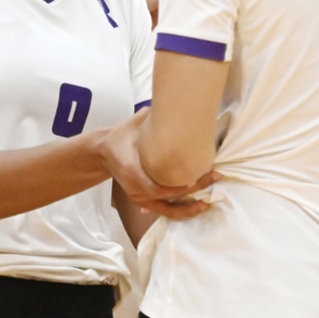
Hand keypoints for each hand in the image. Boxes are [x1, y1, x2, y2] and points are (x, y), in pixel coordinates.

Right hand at [99, 109, 217, 218]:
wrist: (104, 153)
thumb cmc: (121, 137)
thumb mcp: (133, 123)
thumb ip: (151, 117)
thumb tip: (175, 106)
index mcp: (131, 170)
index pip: (157, 183)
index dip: (180, 182)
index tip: (200, 173)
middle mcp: (135, 189)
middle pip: (168, 196)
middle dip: (194, 188)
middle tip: (213, 176)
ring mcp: (139, 199)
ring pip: (168, 210)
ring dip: (190, 207)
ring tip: (209, 201)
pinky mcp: (144, 203)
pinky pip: (165, 211)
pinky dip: (183, 211)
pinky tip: (199, 205)